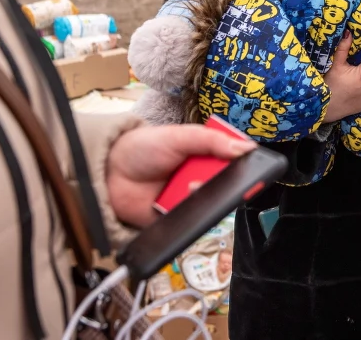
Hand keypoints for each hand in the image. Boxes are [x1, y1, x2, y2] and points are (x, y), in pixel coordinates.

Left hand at [106, 124, 255, 227]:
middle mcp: (201, 180)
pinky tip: (179, 204)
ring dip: (205, 199)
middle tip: (217, 178)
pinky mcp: (175, 222)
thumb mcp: (179, 137)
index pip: (234, 164)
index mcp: (206, 158)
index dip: (245, 167)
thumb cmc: (143, 148)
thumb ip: (212, 141)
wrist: (107, 171)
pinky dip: (189, 217)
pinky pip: (190, 224)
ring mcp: (188, 202)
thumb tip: (246, 147)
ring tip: (190, 187)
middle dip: (226, 185)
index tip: (253, 167)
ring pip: (210, 206)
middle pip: (226, 187)